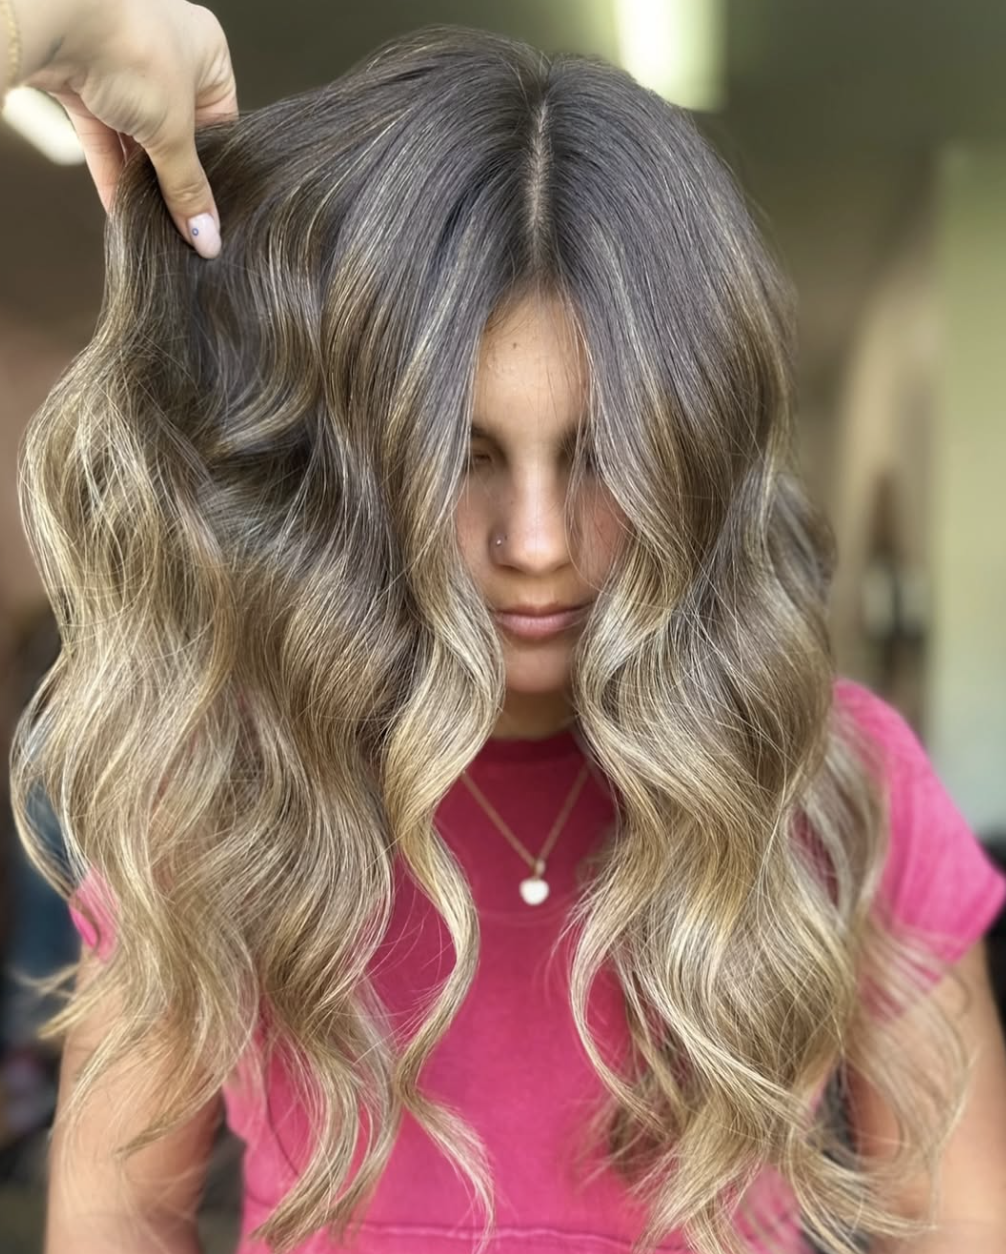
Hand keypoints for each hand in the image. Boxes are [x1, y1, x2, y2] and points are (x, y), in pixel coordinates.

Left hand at [21, 0, 236, 256]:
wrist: (61, 20)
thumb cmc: (132, 45)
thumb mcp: (174, 131)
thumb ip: (188, 187)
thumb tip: (206, 231)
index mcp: (208, 52)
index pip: (219, 125)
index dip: (214, 169)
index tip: (210, 208)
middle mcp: (168, 55)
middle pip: (177, 136)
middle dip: (173, 178)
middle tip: (182, 220)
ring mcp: (123, 67)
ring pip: (138, 139)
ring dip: (142, 181)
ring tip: (153, 219)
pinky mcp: (84, 83)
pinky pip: (104, 139)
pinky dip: (112, 174)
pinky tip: (123, 209)